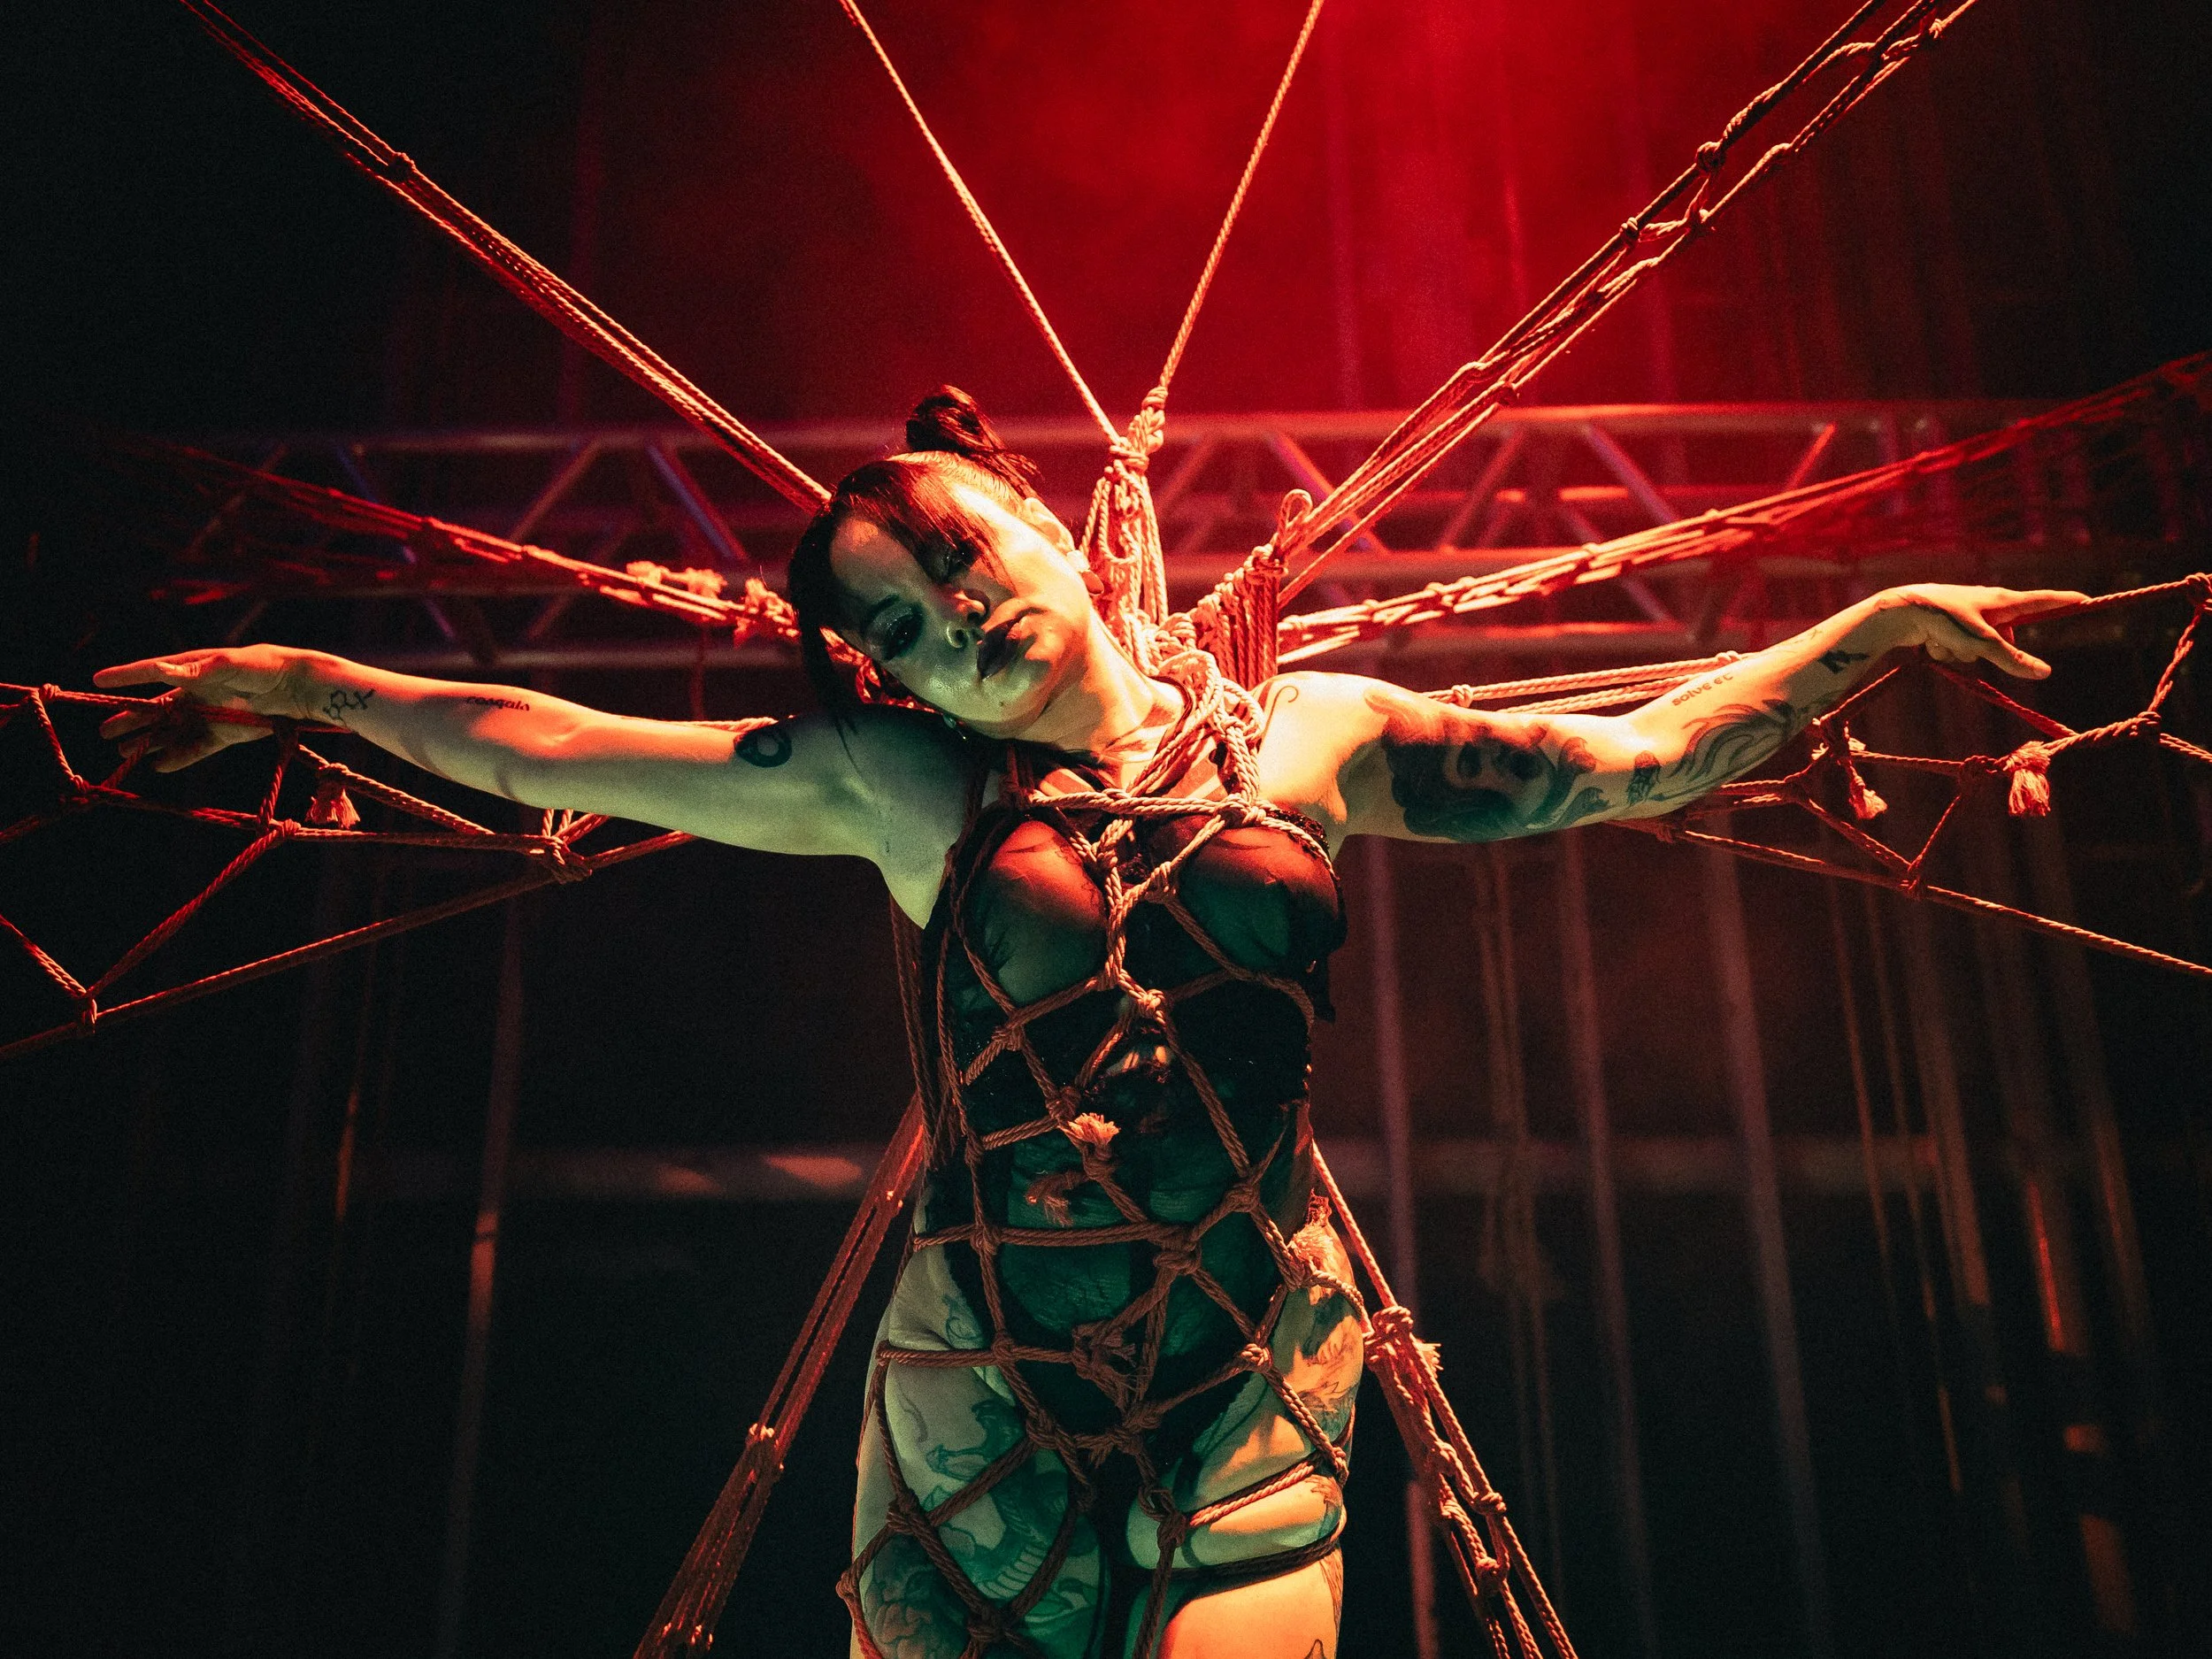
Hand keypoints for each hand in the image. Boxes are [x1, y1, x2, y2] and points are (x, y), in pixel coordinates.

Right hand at [93, 645, 322, 771]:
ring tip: (121, 752)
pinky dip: (177, 758)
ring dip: (147, 742)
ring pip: (170, 732)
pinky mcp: (223, 734)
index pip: (151, 673)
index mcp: (191, 670)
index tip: (97, 680)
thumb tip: (162, 670)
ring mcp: (207, 716)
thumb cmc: (261, 667)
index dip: (125, 677)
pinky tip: (158, 765)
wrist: (294, 688)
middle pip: (154, 710)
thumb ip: (195, 670)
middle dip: (129, 720)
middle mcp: (195, 694)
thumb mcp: (227, 665)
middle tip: (104, 732)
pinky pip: (195, 749)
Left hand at [1863, 584, 2086, 679]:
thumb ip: (2012, 659)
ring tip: (1943, 639)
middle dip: (1984, 650)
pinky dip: (1945, 650)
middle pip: (2006, 640)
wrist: (1899, 612)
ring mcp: (1971, 619)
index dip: (2066, 601)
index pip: (2044, 600)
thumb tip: (2046, 673)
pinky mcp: (1952, 629)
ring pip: (1979, 651)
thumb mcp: (1982, 642)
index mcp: (2004, 601)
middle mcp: (1990, 607)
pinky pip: (1959, 651)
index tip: (2087, 600)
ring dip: (1961, 652)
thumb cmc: (1945, 620)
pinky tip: (1930, 641)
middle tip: (1962, 639)